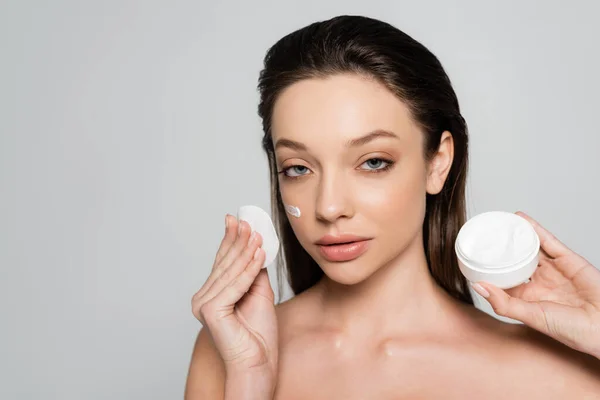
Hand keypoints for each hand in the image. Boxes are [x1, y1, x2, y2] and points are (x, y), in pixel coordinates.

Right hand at [191, 215, 278, 377]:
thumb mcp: (259, 292)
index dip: (230, 240)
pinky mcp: (211, 311)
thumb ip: (254, 271)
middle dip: (239, 241)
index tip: (237, 220)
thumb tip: (256, 245)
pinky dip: (250, 268)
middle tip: (249, 222)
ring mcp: (204, 305)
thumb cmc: (258, 333)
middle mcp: (202, 298)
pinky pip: (236, 284)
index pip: (221, 262)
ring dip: (247, 251)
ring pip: (231, 272)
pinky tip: (259, 255)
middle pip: (224, 264)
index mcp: (211, 294)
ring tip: (258, 235)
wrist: (259, 362)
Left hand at [471, 211, 599, 357]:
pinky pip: (547, 240)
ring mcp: (553, 270)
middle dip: (500, 250)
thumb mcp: (531, 317)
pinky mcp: (567, 259)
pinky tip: (520, 218)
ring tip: (498, 223)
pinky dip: (534, 228)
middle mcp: (539, 282)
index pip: (503, 280)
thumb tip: (478, 286)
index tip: (471, 258)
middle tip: (482, 235)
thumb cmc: (573, 330)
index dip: (489, 269)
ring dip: (516, 236)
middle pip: (515, 260)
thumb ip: (504, 303)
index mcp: (528, 298)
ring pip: (530, 247)